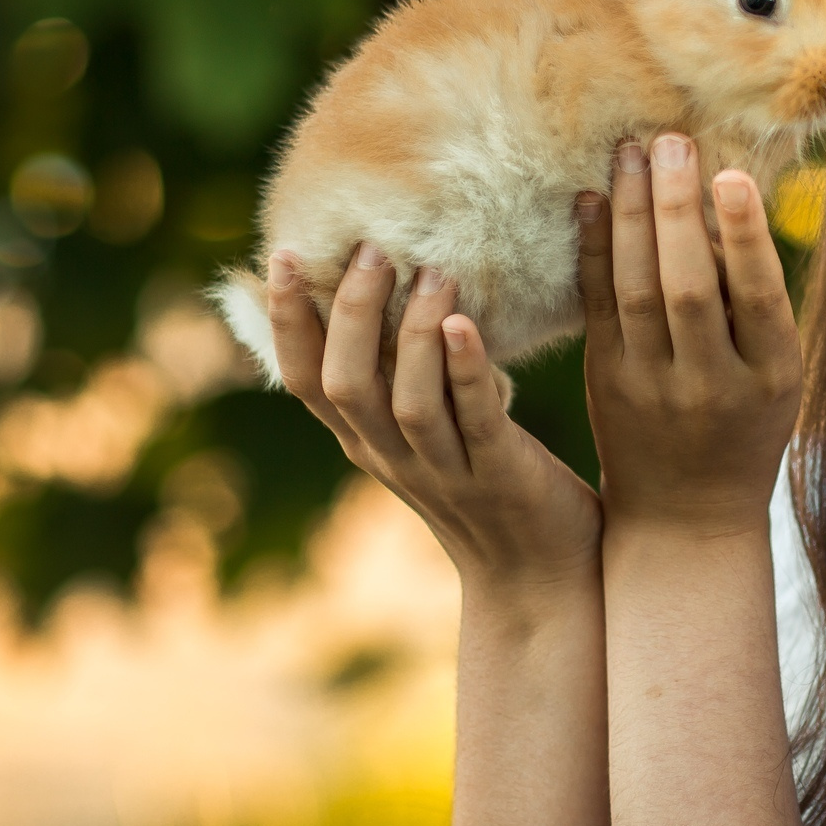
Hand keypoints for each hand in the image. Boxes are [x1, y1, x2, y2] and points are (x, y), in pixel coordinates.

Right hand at [269, 244, 602, 597]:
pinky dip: (465, 370)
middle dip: (351, 313)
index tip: (285, 255)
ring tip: (433, 270)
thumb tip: (393, 291)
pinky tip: (465, 325)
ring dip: (414, 334)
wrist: (539, 577)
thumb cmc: (489, 486)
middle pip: (345, 385)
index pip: (307, 380)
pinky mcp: (498, 476)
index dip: (288, 321)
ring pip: (406, 402)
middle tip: (371, 247)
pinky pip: (474, 419)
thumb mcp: (431, 432)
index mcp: (367, 442)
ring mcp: (444, 471)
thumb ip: (405, 376)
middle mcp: (393, 458)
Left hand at [579, 135, 800, 535]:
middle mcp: (709, 385)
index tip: (730, 175)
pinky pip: (597, 308)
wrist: (686, 514)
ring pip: (636, 291)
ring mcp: (651, 387)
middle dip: (676, 209)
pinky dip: (594, 250)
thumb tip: (729, 201)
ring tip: (632, 151)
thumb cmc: (746, 426)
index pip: (757, 297)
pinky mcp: (606, 383)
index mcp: (769, 378)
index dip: (742, 236)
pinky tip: (594, 199)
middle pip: (688, 288)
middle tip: (671, 140)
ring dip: (632, 215)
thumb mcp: (778, 376)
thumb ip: (758, 302)